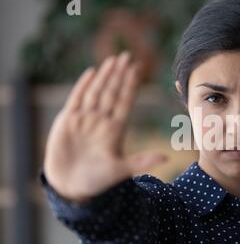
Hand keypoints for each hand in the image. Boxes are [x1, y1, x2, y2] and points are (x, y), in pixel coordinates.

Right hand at [43, 52, 166, 201]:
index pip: (124, 101)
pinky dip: (83, 86)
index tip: (138, 69)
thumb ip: (142, 161)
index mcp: (115, 129)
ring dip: (104, 76)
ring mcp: (84, 119)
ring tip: (113, 60)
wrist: (70, 187)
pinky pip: (76, 99)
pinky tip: (91, 72)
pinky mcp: (67, 121)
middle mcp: (101, 121)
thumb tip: (167, 158)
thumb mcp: (120, 170)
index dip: (130, 84)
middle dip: (119, 74)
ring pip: (96, 92)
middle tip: (127, 56)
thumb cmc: (96, 180)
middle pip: (112, 92)